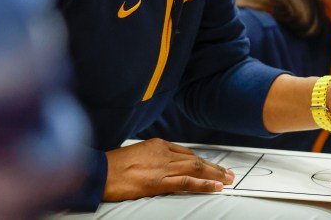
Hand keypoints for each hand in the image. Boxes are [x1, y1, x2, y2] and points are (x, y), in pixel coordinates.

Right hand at [103, 138, 234, 201]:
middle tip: (228, 173)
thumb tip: (163, 165)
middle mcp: (163, 153)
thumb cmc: (113, 165)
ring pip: (195, 169)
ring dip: (215, 175)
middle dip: (214, 167)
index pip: (186, 152)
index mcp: (157, 144)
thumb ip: (153, 157)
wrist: (101, 172)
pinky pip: (187, 182)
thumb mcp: (136, 153)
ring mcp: (162, 167)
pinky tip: (215, 187)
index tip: (212, 166)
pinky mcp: (159, 182)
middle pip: (195, 159)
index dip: (202, 160)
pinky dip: (204, 184)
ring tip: (228, 180)